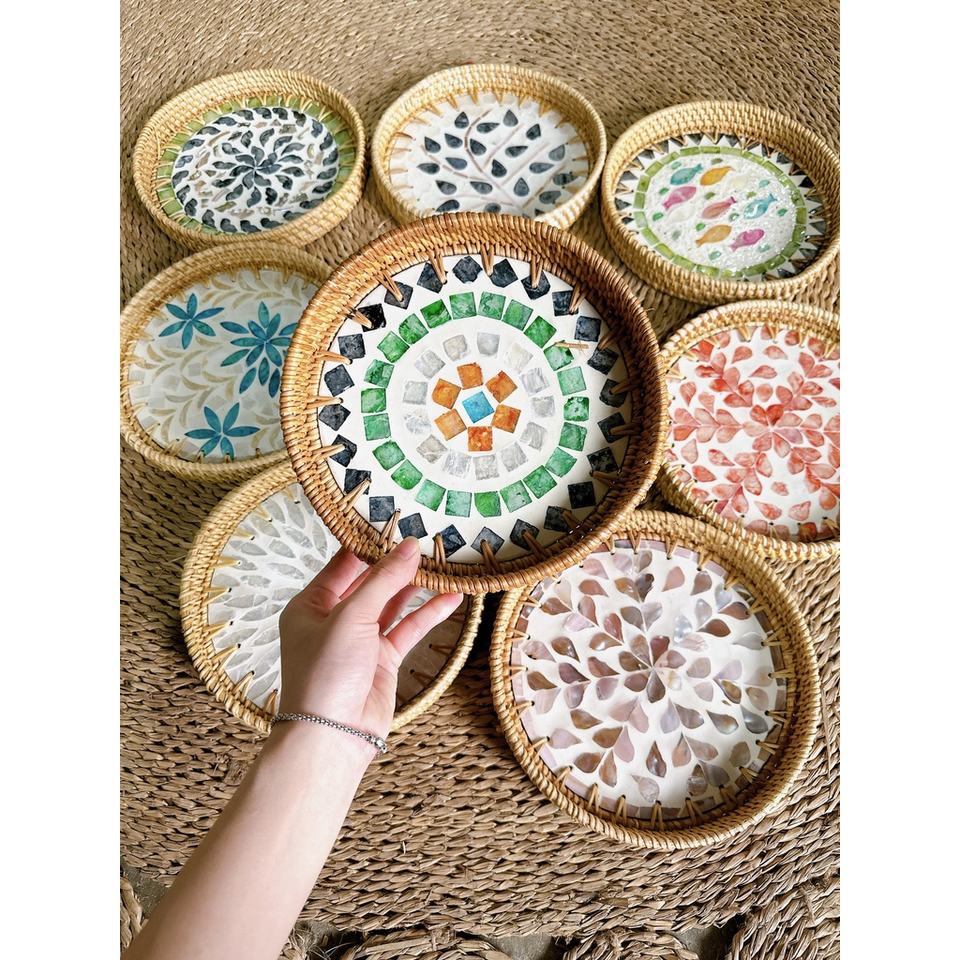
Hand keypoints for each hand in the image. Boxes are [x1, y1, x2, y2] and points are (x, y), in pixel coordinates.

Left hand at [276, 537, 461, 739]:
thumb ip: (383, 580)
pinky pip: (407, 629)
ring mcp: (359, 640)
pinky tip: (450, 598)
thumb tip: (409, 546)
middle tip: (428, 539)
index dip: (370, 543)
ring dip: (416, 587)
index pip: (343, 563)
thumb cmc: (326, 673)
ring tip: (443, 564)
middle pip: (370, 582)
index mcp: (311, 604)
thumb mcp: (351, 616)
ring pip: (392, 604)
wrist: (333, 735)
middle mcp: (333, 619)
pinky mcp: (382, 659)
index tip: (398, 523)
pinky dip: (427, 614)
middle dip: (397, 564)